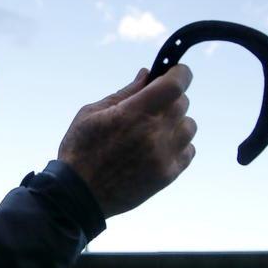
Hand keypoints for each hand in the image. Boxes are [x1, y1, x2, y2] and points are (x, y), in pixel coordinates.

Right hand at [58, 65, 196, 217]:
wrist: (78, 195)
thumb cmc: (80, 150)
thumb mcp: (92, 113)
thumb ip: (124, 93)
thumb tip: (148, 74)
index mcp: (133, 113)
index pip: (175, 84)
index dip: (180, 73)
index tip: (175, 72)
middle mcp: (153, 133)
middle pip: (182, 103)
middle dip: (169, 98)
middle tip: (150, 107)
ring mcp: (163, 156)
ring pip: (189, 126)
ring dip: (176, 122)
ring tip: (154, 130)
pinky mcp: (167, 175)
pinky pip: (189, 150)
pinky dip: (178, 145)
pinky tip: (158, 148)